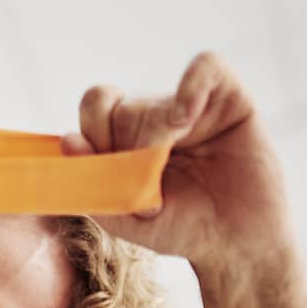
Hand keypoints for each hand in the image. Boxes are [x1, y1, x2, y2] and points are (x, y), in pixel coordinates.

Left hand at [61, 52, 293, 275]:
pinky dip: (192, 83)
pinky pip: (207, 65)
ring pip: (154, 100)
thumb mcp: (126, 219)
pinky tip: (187, 117)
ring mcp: (192, 106)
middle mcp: (155, 118)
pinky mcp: (230, 99)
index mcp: (125, 139)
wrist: (237, 242)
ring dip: (155, 133)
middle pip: (119, 108)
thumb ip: (93, 186)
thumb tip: (69, 140)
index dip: (94, 131)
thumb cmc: (181, 229)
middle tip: (150, 179)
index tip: (110, 165)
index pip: (95, 107)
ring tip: (171, 156)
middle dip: (127, 147)